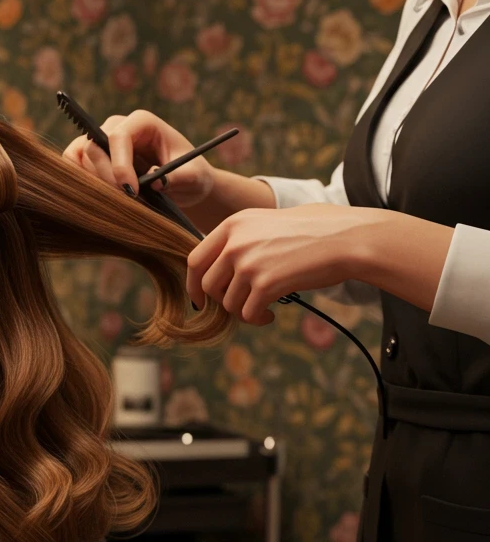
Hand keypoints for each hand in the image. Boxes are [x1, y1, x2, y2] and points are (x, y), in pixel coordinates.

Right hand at [62, 110, 216, 206]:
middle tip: (127, 201)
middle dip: (107, 178)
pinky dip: (78, 181)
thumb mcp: (195, 177)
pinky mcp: (90, 158)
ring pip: (79, 156)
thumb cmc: (190, 175)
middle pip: (95, 147)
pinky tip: (98, 197)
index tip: (131, 192)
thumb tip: (156, 180)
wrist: (182, 183)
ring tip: (116, 200)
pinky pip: (72, 164)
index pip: (118, 136)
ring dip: (92, 182)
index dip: (119, 165)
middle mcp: (118, 127)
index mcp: (142, 123)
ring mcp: (101, 141)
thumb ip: (180, 177)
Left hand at [187, 204, 402, 324]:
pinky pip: (248, 313)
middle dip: (222, 301)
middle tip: (241, 304)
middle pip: (208, 285)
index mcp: (233, 224)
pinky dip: (257, 319)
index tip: (200, 298)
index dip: (194, 284)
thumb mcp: (267, 222)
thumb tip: (217, 268)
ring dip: (243, 311)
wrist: (348, 238)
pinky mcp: (266, 283)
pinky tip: (270, 315)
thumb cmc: (314, 230)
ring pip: (228, 303)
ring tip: (262, 309)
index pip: (195, 259)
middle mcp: (235, 242)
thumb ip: (240, 240)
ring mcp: (249, 263)